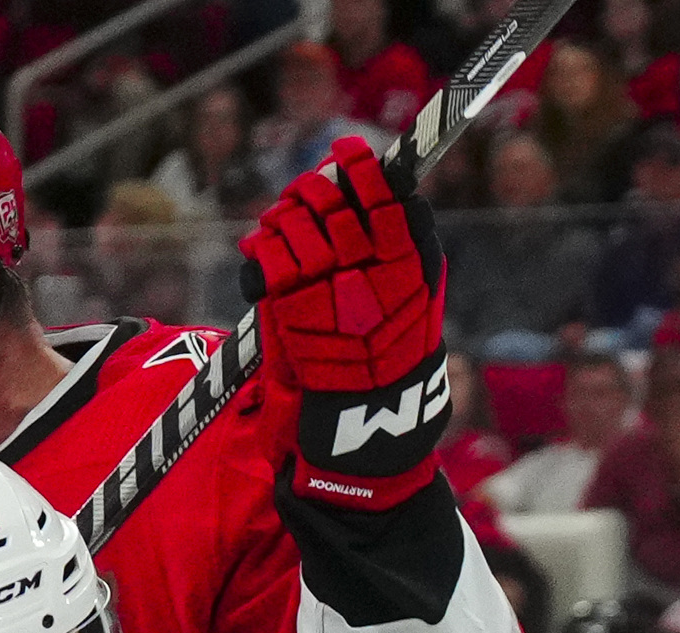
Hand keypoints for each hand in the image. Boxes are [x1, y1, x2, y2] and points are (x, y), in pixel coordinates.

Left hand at [239, 135, 448, 510]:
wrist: (368, 432)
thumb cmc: (393, 370)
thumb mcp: (418, 307)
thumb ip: (405, 253)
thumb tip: (389, 195)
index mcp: (412, 267)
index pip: (388, 196)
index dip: (363, 169)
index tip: (349, 154)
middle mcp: (374, 271)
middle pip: (336, 200)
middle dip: (316, 188)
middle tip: (308, 192)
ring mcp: (332, 288)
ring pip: (297, 222)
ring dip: (284, 215)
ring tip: (281, 225)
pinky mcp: (293, 310)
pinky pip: (269, 257)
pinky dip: (261, 248)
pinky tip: (261, 254)